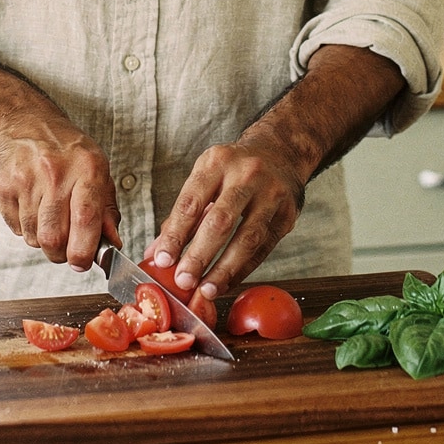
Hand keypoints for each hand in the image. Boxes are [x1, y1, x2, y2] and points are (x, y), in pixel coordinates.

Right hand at [0, 106, 119, 271]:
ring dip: (43, 240)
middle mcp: (54, 172)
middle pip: (54, 237)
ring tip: (48, 218)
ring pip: (34, 238)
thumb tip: (112, 243)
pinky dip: (26, 228)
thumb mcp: (96, 169)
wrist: (21, 121)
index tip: (83, 262)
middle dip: (61, 254)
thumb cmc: (64, 148)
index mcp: (86, 167)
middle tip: (66, 248)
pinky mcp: (2, 187)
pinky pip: (16, 229)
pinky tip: (31, 207)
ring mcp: (24, 179)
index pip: (85, 217)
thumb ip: (106, 209)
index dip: (84, 249)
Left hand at [143, 134, 306, 298]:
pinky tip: (227, 283)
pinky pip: (263, 249)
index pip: (191, 202)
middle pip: (220, 221)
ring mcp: (271, 194)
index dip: (176, 234)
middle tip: (184, 280)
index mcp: (217, 162)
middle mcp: (246, 174)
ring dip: (224, 270)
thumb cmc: (233, 170)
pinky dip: (243, 270)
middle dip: (200, 255)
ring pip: (247, 239)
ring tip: (206, 289)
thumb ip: (181, 216)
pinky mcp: (287, 215)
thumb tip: (156, 254)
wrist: (279, 153)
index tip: (163, 260)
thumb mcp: (205, 178)